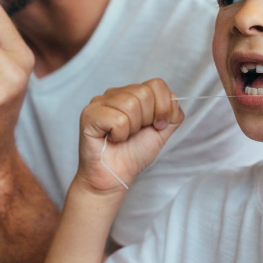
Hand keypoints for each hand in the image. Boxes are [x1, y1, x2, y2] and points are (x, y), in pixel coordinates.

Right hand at [76, 79, 184, 194]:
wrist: (115, 178)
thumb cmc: (133, 155)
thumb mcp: (161, 133)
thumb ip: (172, 115)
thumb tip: (174, 97)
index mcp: (131, 94)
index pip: (156, 84)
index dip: (163, 107)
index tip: (157, 126)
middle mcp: (114, 94)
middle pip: (144, 93)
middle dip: (147, 119)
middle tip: (135, 134)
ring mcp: (99, 102)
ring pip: (130, 104)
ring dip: (132, 128)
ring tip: (122, 137)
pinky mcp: (89, 114)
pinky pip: (117, 118)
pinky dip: (120, 134)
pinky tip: (111, 139)